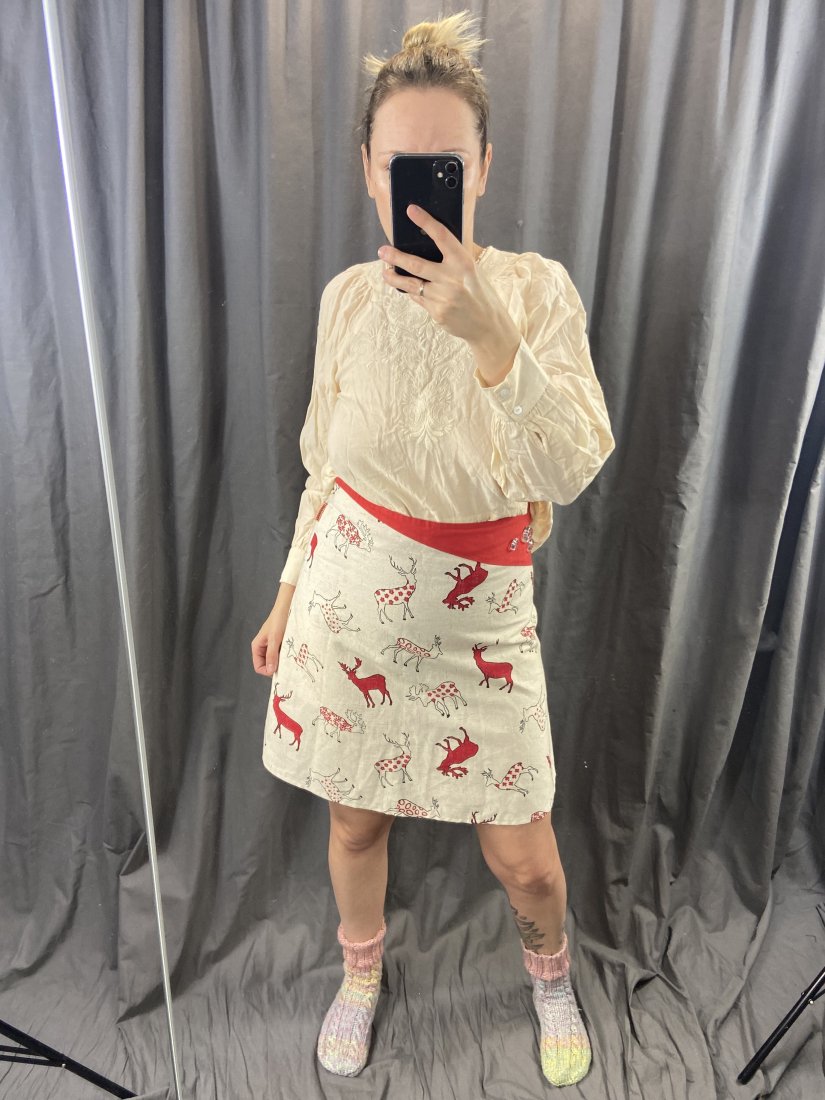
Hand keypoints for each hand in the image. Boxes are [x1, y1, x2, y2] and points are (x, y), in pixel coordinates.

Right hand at [251, 584, 293, 675]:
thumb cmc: (279, 619)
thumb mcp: (275, 638)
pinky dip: (287, 655)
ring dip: (283, 661)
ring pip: (276, 660)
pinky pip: (282, 654)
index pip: (259, 666)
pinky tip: (293, 652)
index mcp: (257, 646)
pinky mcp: (281, 643)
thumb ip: (272, 655)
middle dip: (276, 666)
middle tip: (287, 665)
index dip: (267, 671)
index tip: (278, 670)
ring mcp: (272, 645)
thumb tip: (270, 670)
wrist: (288, 606)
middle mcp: (263, 647)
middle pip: (267, 665)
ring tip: (290, 657)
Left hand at [378, 204, 510, 346]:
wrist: (487, 325)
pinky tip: (405, 287)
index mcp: (463, 263)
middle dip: (396, 257)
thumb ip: (453, 259)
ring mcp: (442, 297)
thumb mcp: (472, 271)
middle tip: (383, 250)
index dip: (425, 221)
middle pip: (416, 264)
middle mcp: (452, 279)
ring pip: (411, 284)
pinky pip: (418, 298)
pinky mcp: (436, 312)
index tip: (411, 210)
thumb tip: (428, 243)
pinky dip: (412, 291)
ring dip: (394, 277)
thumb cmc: (479, 293)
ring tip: (385, 271)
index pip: (441, 236)